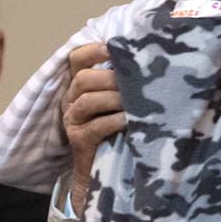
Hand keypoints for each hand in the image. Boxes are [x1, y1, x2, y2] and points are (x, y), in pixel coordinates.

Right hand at [62, 43, 124, 212]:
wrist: (100, 172)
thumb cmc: (114, 131)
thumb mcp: (115, 103)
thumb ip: (121, 83)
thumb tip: (149, 60)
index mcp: (78, 86)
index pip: (77, 58)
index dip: (93, 50)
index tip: (114, 49)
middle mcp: (71, 100)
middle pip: (83, 78)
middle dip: (110, 77)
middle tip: (135, 81)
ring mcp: (73, 121)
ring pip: (87, 101)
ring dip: (114, 98)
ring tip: (135, 102)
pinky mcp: (79, 140)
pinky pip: (96, 126)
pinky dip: (115, 120)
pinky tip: (130, 120)